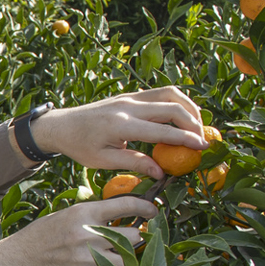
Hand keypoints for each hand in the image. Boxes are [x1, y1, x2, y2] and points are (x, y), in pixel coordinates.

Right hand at [0, 198, 155, 265]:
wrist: (21, 257)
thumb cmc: (45, 234)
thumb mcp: (68, 214)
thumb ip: (94, 214)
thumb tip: (123, 214)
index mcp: (85, 213)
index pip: (127, 206)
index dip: (146, 208)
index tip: (153, 211)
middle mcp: (89, 233)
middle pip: (134, 235)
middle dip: (136, 237)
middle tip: (132, 238)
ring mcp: (87, 256)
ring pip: (127, 259)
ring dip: (128, 257)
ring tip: (122, 255)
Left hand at [30, 87, 207, 177]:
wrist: (61, 125)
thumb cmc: (80, 146)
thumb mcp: (103, 161)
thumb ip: (134, 164)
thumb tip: (161, 173)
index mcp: (121, 125)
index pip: (162, 130)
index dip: (186, 138)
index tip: (203, 148)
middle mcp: (128, 106)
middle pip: (173, 107)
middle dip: (194, 123)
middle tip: (203, 140)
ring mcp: (130, 97)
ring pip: (170, 93)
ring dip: (189, 107)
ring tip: (197, 126)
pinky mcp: (131, 94)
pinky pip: (161, 93)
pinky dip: (177, 102)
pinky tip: (183, 116)